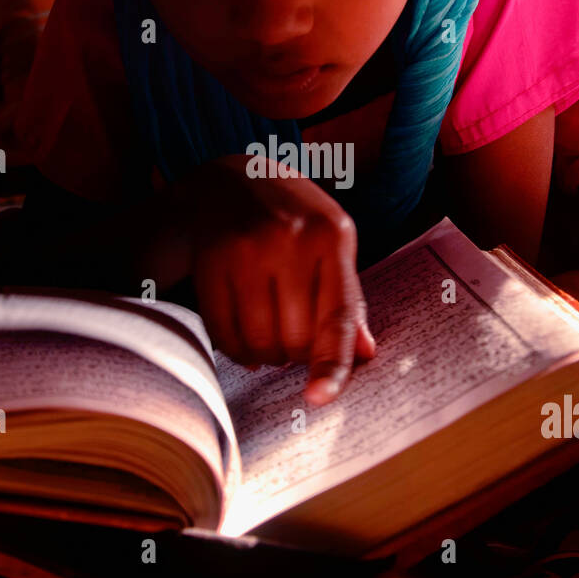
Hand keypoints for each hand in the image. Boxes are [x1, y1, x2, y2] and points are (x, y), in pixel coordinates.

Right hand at [186, 155, 375, 405]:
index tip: (319, 399)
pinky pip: (225, 333)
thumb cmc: (294, 218)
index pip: (336, 317)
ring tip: (270, 334)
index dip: (330, 365)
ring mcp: (247, 249)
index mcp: (332, 236)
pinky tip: (244, 337)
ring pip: (260, 341)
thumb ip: (347, 298)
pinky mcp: (212, 261)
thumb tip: (366, 353)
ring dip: (267, 355)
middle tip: (293, 339)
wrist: (231, 179)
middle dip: (297, 353)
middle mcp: (290, 239)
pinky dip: (238, 350)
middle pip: (296, 338)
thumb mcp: (332, 243)